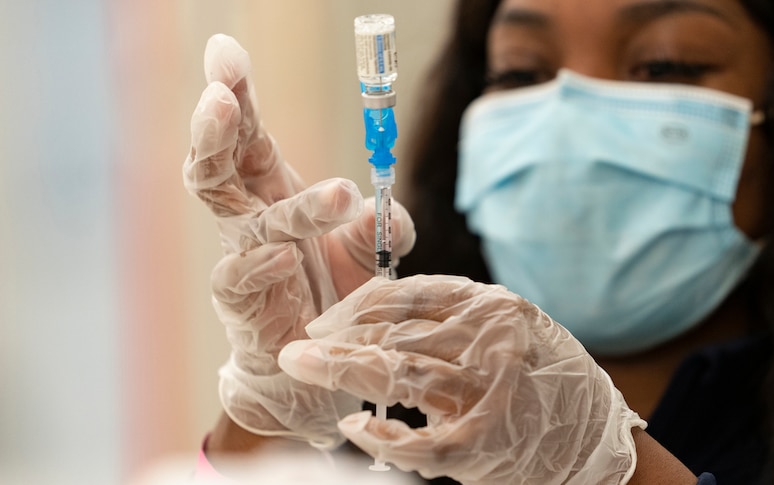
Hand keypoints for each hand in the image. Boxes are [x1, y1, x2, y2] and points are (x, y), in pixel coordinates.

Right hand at [183, 34, 414, 448]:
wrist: (314, 365)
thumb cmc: (335, 295)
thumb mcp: (372, 253)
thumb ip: (385, 225)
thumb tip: (388, 210)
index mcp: (273, 190)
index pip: (249, 134)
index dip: (237, 93)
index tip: (224, 50)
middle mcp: (249, 217)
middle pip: (217, 162)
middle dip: (218, 124)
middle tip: (223, 92)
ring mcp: (240, 257)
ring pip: (237, 215)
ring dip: (289, 201)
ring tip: (342, 192)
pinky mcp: (240, 303)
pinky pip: (240, 275)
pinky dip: (260, 264)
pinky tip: (282, 258)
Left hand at [279, 275, 646, 483]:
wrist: (594, 437)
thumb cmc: (541, 378)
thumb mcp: (505, 329)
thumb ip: (452, 319)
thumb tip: (376, 316)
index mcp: (490, 306)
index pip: (407, 293)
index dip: (356, 305)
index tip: (326, 319)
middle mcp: (490, 341)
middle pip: (396, 332)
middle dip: (339, 337)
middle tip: (297, 345)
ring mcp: (488, 392)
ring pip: (401, 375)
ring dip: (345, 371)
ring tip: (304, 366)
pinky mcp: (486, 443)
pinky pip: (422, 441)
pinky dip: (384, 436)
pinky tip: (353, 427)